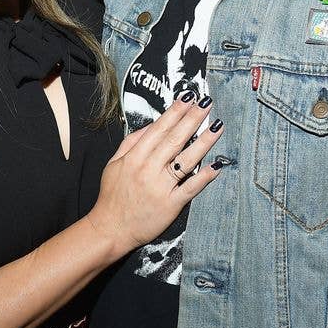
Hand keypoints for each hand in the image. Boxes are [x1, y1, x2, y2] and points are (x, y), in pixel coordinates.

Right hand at [87, 95, 224, 256]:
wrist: (111, 229)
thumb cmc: (112, 196)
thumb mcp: (114, 163)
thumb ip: (131, 142)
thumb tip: (151, 125)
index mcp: (134, 157)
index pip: (159, 129)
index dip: (175, 112)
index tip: (188, 98)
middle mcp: (148, 169)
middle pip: (174, 140)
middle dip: (192, 119)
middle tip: (206, 103)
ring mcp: (161, 187)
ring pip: (186, 160)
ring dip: (203, 142)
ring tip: (217, 126)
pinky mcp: (171, 205)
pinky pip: (190, 188)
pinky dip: (204, 176)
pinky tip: (216, 164)